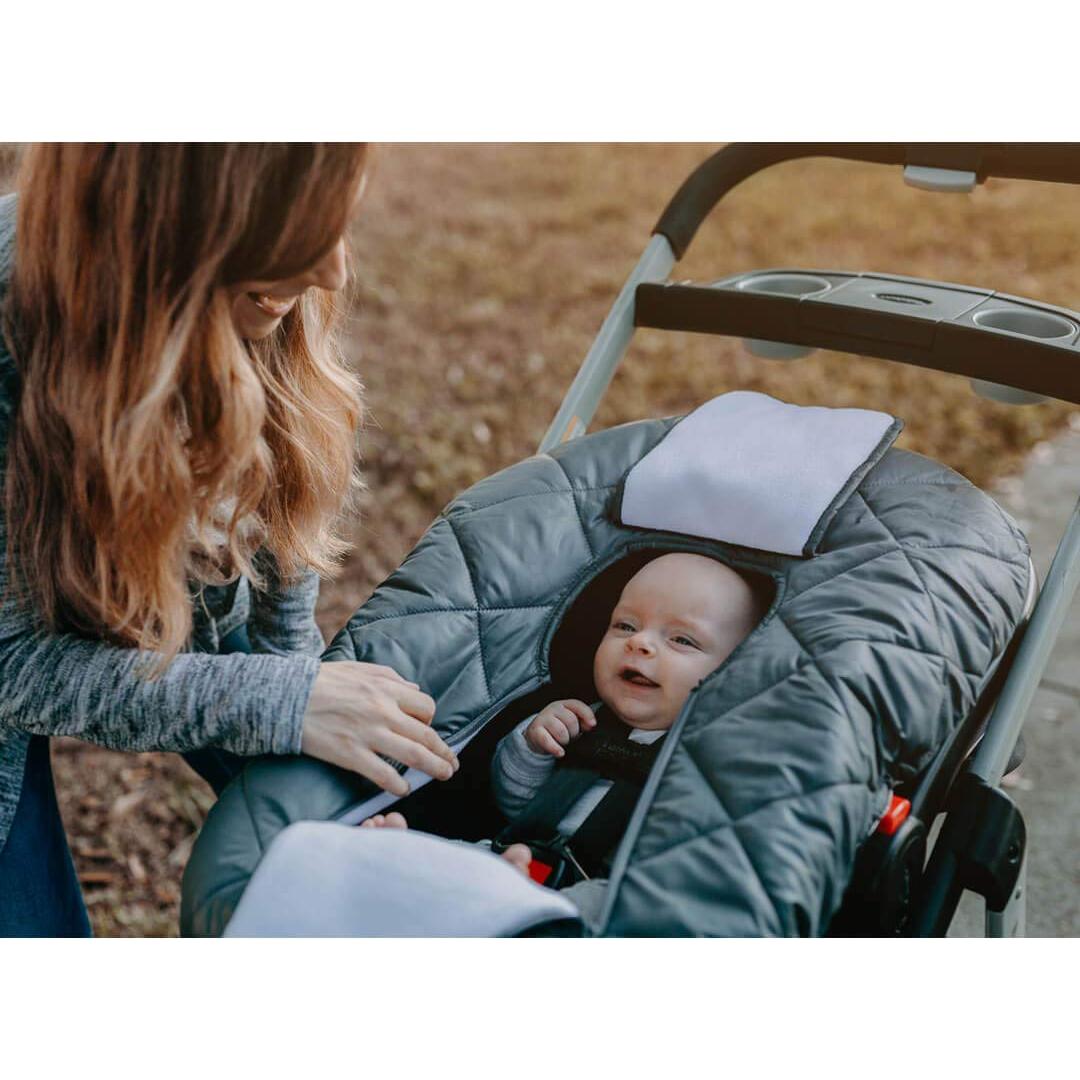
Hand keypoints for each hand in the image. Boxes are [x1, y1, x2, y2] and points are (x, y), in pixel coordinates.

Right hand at [301, 662, 457, 795]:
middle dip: (444, 752)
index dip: (430, 721)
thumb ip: (391, 678)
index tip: (427, 731)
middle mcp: (383, 712)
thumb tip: (414, 690)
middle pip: (426, 735)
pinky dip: (399, 785)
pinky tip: (403, 790)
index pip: (425, 708)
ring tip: (443, 775)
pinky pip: (384, 774)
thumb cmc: (323, 680)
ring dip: (434, 768)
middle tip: (452, 764)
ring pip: (414, 756)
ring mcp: (369, 735)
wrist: (287, 696)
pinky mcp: (351, 755)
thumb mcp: (360, 668)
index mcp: (386, 689)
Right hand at [524, 699, 596, 757]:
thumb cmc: (558, 729)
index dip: (587, 715)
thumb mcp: (571, 723)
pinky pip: (547, 740)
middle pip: (571, 720)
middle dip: (574, 733)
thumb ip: (583, 721)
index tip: (592, 725)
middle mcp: (553, 708)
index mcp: (564, 705)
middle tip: (570, 736)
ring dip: (564, 740)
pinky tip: (560, 752)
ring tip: (561, 742)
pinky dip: (555, 748)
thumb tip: (591, 724)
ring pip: (561, 731)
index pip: (577, 705)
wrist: (537, 736)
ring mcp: (543, 718)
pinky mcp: (535, 731)